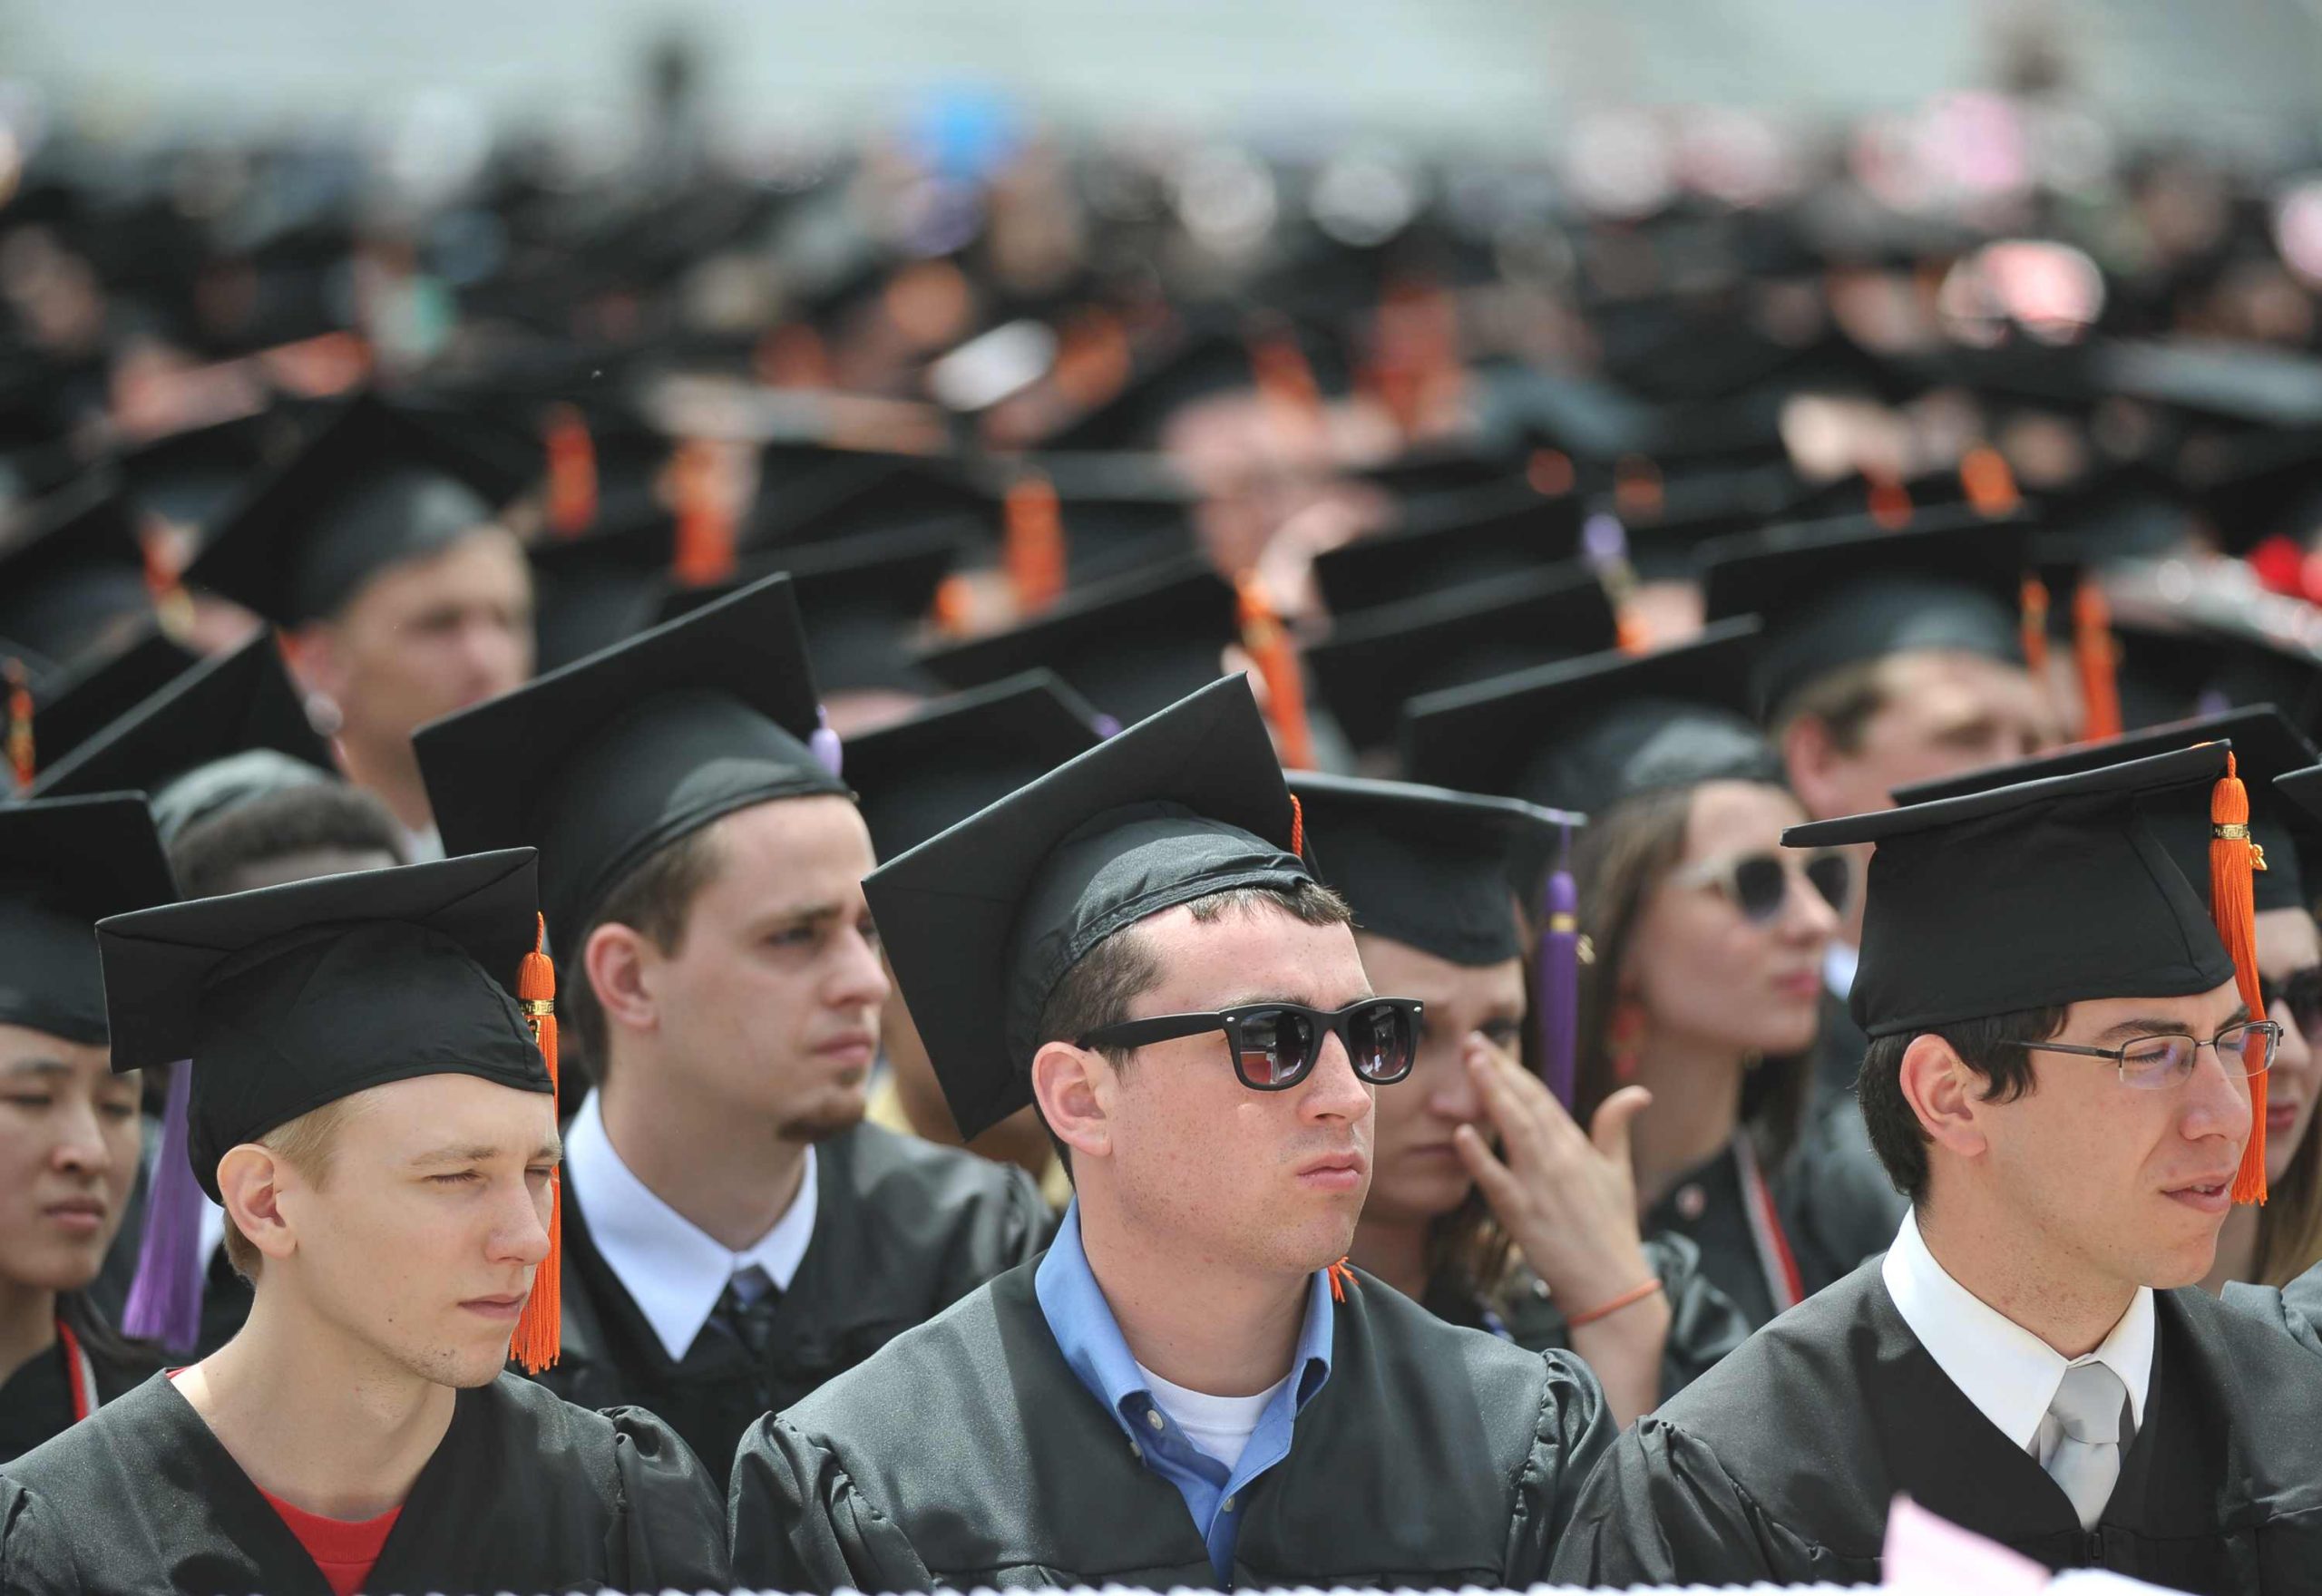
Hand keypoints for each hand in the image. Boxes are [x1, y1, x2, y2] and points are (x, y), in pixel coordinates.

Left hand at [1451, 1038, 1656, 1314]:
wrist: (1612, 1283)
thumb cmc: (1613, 1227)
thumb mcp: (1619, 1172)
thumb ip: (1616, 1127)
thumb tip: (1639, 1091)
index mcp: (1577, 1146)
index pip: (1541, 1098)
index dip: (1515, 1069)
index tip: (1490, 1046)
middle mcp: (1559, 1159)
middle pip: (1525, 1105)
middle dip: (1498, 1070)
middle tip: (1471, 1040)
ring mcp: (1540, 1186)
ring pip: (1514, 1131)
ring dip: (1491, 1095)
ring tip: (1469, 1065)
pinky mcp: (1524, 1216)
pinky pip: (1496, 1182)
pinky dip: (1479, 1158)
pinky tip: (1461, 1134)